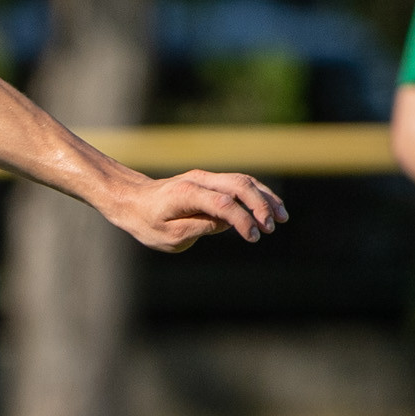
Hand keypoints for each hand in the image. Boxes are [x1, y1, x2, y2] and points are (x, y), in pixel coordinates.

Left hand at [111, 167, 287, 252]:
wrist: (132, 200)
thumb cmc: (146, 221)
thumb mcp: (169, 236)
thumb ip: (199, 228)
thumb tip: (227, 223)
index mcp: (186, 194)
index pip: (223, 204)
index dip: (242, 220)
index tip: (254, 237)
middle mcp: (199, 180)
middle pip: (239, 185)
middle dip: (260, 206)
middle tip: (272, 227)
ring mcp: (205, 178)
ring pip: (243, 181)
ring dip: (265, 198)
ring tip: (282, 217)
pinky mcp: (210, 182)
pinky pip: (239, 184)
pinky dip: (258, 194)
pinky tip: (272, 208)